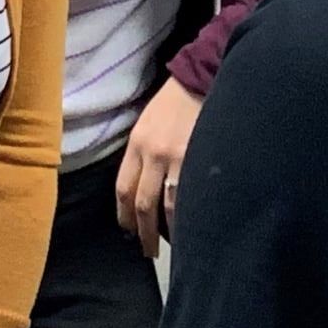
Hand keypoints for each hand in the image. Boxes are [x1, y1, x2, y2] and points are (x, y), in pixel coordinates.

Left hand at [116, 77, 203, 257]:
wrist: (203, 78)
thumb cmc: (174, 101)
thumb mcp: (148, 123)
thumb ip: (143, 154)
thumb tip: (144, 187)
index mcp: (138, 144)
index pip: (124, 189)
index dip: (124, 215)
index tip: (129, 231)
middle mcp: (154, 153)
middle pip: (143, 203)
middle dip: (144, 231)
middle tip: (148, 250)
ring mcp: (180, 157)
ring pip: (170, 205)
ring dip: (168, 230)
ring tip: (172, 245)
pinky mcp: (202, 158)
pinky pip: (194, 193)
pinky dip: (191, 213)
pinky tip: (194, 225)